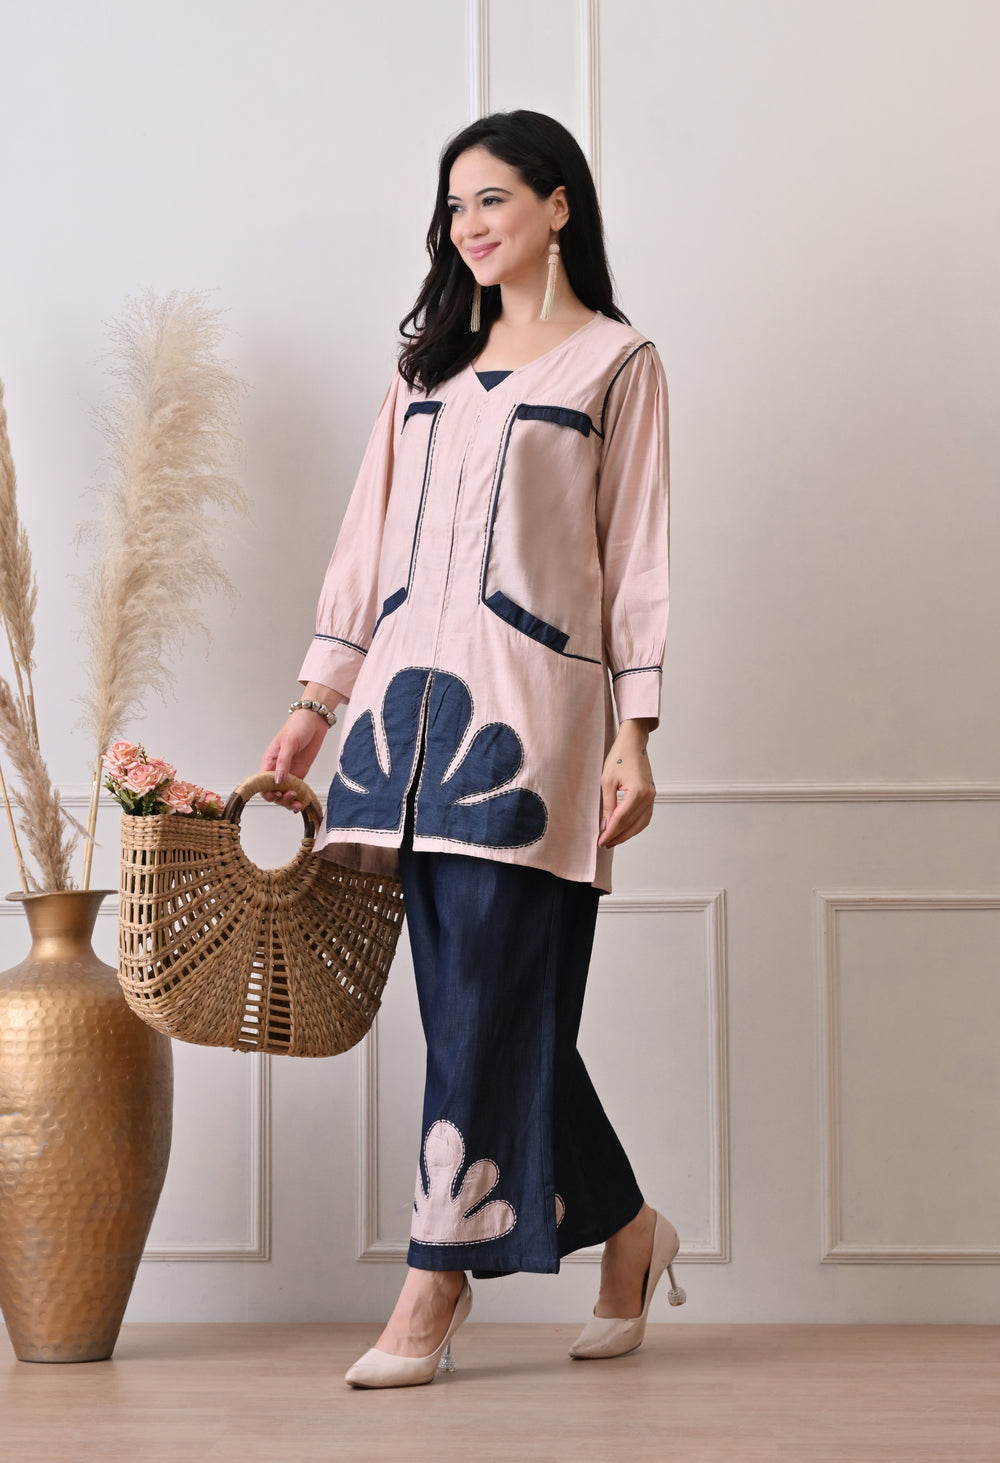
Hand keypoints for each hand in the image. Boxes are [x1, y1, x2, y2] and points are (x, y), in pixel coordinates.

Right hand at [260, 710, 328, 811]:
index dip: (267, 791)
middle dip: (280, 798)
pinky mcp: (301, 773)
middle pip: (273, 791)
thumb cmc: (298, 726)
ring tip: (297, 802)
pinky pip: (297, 789)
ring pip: (285, 793)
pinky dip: (298, 797)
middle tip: (290, 796)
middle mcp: (278, 769)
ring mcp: (290, 772)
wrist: (315, 720)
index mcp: (269, 761)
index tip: (276, 794)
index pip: (262, 782)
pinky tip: (301, 803)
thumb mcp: (289, 743)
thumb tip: (277, 780)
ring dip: (289, 801)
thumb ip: (283, 762)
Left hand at [597, 720, 655, 847]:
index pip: (621, 819)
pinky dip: (634, 826)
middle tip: (604, 844)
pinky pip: (644, 817)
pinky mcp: (651, 795)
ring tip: (612, 840)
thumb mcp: (607, 781)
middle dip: (618, 836)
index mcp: (637, 792)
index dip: (610, 833)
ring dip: (627, 834)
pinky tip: (623, 829)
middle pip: (632, 825)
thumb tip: (606, 826)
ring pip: (641, 824)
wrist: (633, 743)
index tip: (600, 842)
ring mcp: (652, 796)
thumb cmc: (619, 757)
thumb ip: (608, 805)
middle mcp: (648, 797)